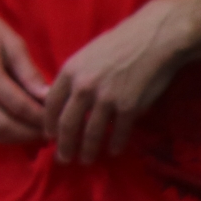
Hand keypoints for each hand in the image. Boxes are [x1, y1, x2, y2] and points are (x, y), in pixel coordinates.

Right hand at [0, 4, 48, 143]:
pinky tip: (7, 128)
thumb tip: (48, 98)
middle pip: (3, 124)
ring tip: (30, 132)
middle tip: (47, 132)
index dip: (40, 118)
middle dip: (29, 133)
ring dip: (11, 138)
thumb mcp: (11, 42)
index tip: (55, 121)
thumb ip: (29, 72)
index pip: (19, 106)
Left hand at [44, 0, 189, 163]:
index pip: (51, 105)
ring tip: (85, 160)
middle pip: (68, 124)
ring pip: (92, 133)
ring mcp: (107, 99)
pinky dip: (116, 145)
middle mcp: (84, 87)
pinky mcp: (130, 108)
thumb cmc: (117, 44)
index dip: (48, 124)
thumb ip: (72, 78)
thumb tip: (62, 100)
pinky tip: (113, 151)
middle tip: (63, 159)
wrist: (151, 39)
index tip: (48, 137)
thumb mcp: (85, 56)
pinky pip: (119, 133)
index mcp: (69, 72)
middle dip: (64, 145)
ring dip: (88, 151)